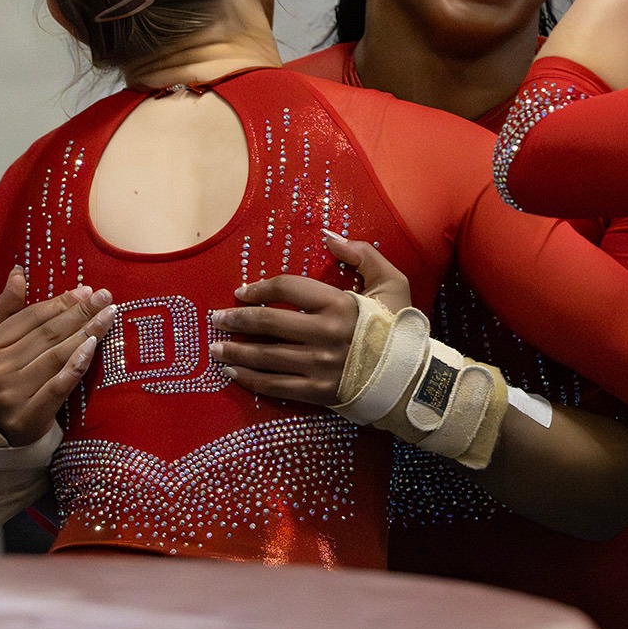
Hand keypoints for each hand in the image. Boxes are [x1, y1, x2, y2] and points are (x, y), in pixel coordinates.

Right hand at [0, 268, 114, 445]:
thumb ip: (6, 310)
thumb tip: (19, 272)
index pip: (29, 320)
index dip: (59, 303)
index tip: (85, 290)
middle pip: (46, 336)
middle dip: (79, 313)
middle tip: (105, 297)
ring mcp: (12, 396)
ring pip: (55, 357)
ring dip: (86, 333)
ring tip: (108, 316)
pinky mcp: (29, 418)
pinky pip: (58, 387)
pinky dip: (76, 365)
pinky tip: (93, 347)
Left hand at [212, 231, 411, 405]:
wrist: (412, 377)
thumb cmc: (399, 327)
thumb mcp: (391, 282)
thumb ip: (361, 255)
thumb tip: (329, 237)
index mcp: (340, 304)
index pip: (288, 288)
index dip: (260, 288)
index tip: (242, 292)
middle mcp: (325, 334)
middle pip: (268, 323)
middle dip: (236, 320)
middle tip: (216, 318)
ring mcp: (320, 366)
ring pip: (266, 357)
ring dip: (236, 351)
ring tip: (216, 347)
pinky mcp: (318, 392)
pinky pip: (276, 386)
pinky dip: (250, 380)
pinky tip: (234, 373)